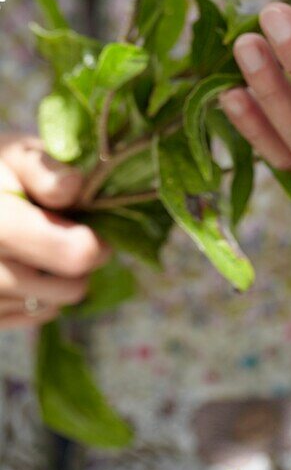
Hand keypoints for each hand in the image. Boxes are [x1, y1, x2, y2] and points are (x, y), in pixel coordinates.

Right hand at [0, 136, 110, 328]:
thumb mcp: (14, 154)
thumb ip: (44, 169)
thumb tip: (72, 185)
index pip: (70, 254)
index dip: (93, 243)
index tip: (97, 228)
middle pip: (68, 288)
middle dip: (81, 261)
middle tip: (73, 234)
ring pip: (54, 304)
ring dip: (60, 278)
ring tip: (43, 246)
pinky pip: (35, 315)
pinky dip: (41, 294)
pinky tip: (27, 265)